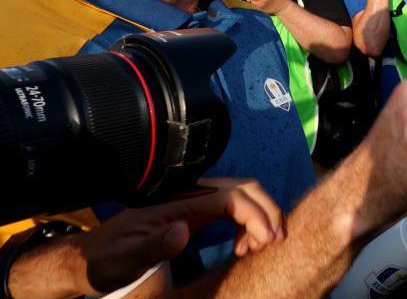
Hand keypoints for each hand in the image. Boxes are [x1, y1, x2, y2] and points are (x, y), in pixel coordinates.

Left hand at [71, 178, 282, 294]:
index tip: (267, 241)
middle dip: (268, 211)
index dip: (256, 215)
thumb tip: (184, 230)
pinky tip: (243, 246)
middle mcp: (189, 196)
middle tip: (276, 242)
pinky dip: (250, 224)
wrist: (88, 259)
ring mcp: (193, 203)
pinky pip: (234, 209)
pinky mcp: (195, 214)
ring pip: (243, 196)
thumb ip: (153, 246)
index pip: (230, 197)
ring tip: (258, 248)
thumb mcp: (124, 261)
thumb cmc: (105, 261)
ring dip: (261, 217)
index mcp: (176, 202)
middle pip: (244, 188)